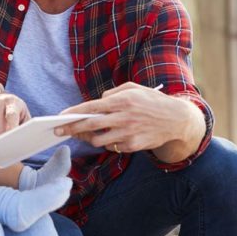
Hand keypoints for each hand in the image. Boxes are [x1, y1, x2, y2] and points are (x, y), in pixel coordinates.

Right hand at [0, 93, 30, 142]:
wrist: (1, 100)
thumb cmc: (16, 112)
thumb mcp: (24, 117)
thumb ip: (28, 128)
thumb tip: (29, 142)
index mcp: (11, 102)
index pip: (11, 115)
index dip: (11, 128)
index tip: (11, 139)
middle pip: (0, 130)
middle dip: (5, 142)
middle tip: (9, 146)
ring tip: (1, 138)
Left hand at [57, 82, 204, 161]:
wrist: (177, 120)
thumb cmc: (152, 101)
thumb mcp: (133, 88)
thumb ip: (112, 93)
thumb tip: (96, 101)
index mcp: (122, 101)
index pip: (91, 107)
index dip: (74, 112)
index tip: (61, 116)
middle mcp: (123, 117)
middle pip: (90, 125)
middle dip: (72, 128)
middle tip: (59, 130)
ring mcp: (128, 133)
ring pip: (98, 140)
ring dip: (88, 138)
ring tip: (82, 134)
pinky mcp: (133, 146)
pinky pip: (113, 146)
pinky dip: (108, 142)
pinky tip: (106, 137)